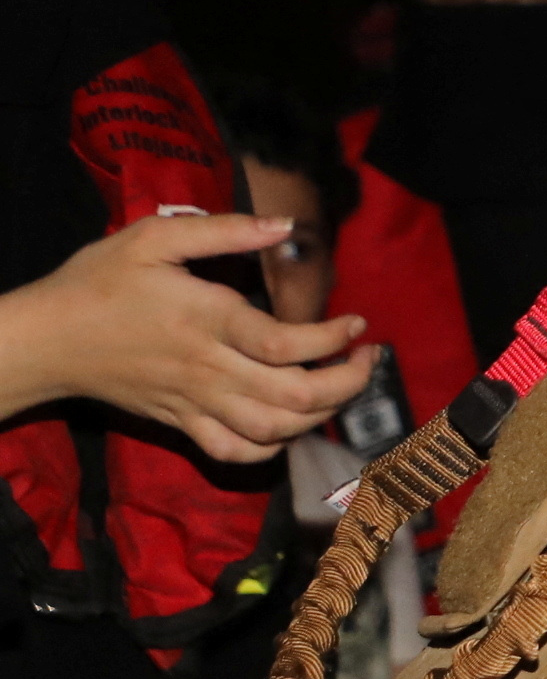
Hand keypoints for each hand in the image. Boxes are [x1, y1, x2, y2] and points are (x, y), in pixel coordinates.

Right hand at [0, 214, 370, 457]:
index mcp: (207, 321)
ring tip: (342, 387)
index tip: (358, 324)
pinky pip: (237, 453)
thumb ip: (224, 230)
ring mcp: (195, 403)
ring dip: (323, 415)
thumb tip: (285, 225)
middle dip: (349, 382)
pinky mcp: (181, 424)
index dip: (335, 340)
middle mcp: (208, 369)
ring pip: (276, 431)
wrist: (47, 339)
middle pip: (297, 397)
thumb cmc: (98, 282)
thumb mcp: (153, 238)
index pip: (288, 346)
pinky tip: (291, 424)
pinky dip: (274, 447)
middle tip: (368, 358)